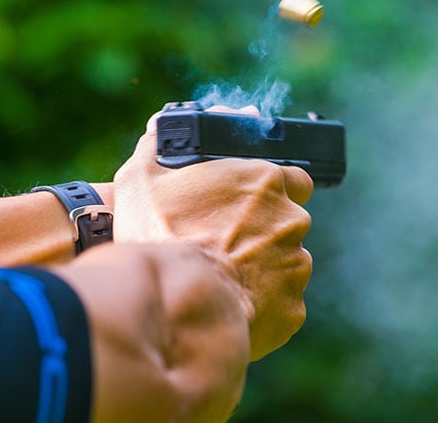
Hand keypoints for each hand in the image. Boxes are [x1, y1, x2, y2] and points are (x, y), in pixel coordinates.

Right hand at [113, 107, 313, 359]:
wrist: (175, 304)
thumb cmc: (160, 237)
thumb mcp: (142, 179)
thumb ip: (155, 146)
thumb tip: (159, 130)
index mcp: (264, 181)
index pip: (292, 176)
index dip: (272, 189)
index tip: (249, 202)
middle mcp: (290, 219)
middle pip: (286, 222)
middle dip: (263, 232)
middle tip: (224, 243)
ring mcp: (295, 265)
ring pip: (286, 263)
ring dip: (262, 268)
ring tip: (222, 277)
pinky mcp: (292, 308)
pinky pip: (281, 303)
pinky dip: (262, 304)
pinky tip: (231, 303)